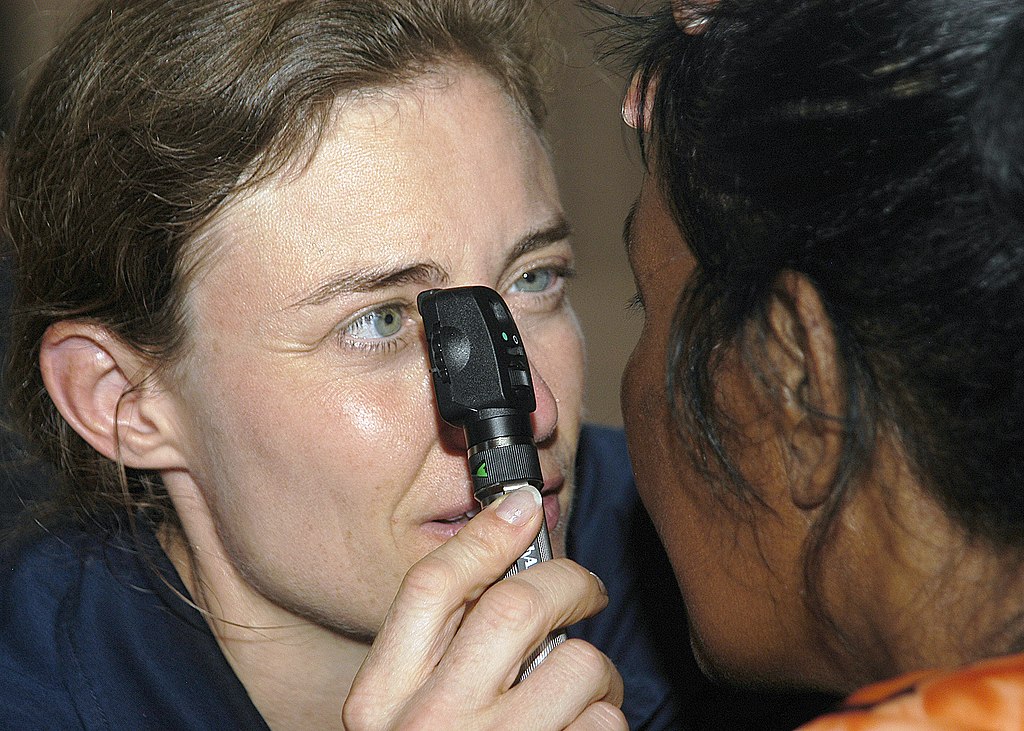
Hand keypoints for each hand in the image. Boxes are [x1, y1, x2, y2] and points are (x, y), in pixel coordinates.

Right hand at [342, 486, 625, 729]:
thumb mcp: (407, 723)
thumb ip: (441, 655)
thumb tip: (509, 560)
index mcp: (380, 705)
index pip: (431, 587)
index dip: (486, 535)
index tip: (522, 506)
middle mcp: (430, 728)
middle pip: (517, 606)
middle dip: (568, 582)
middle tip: (584, 590)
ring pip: (579, 667)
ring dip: (600, 674)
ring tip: (587, 696)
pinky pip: (607, 727)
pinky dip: (609, 726)